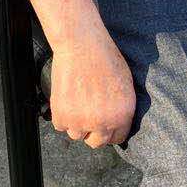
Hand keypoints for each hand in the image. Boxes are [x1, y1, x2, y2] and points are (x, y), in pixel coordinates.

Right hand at [49, 30, 136, 148]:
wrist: (81, 44)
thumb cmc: (105, 58)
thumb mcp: (126, 85)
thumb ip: (122, 109)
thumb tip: (116, 123)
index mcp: (122, 115)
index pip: (117, 138)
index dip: (110, 131)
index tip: (103, 125)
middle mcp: (102, 123)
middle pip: (96, 142)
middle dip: (92, 131)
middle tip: (88, 114)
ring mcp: (80, 121)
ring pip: (76, 134)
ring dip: (75, 122)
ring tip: (77, 101)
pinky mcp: (61, 115)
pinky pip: (60, 125)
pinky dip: (61, 115)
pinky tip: (67, 98)